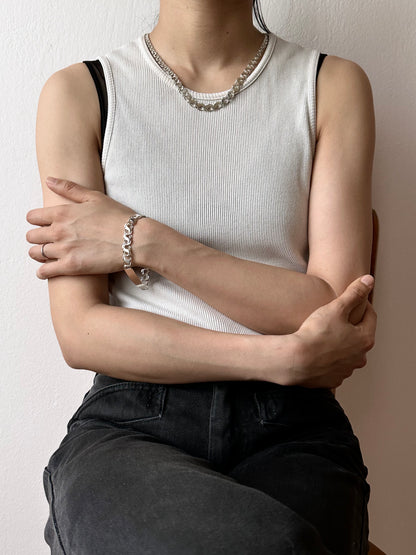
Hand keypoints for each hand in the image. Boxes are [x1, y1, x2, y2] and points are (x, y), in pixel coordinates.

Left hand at [26, 178, 143, 278]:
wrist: (135, 239)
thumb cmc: (119, 217)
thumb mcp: (95, 197)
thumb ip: (69, 188)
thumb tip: (49, 180)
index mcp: (63, 212)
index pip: (33, 217)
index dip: (36, 221)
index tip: (41, 224)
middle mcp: (59, 230)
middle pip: (32, 236)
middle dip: (36, 238)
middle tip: (44, 241)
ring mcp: (64, 249)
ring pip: (36, 253)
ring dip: (38, 254)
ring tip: (45, 256)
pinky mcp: (71, 267)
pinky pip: (45, 272)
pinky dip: (42, 272)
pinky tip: (45, 271)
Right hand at [282, 275, 376, 388]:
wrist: (295, 360)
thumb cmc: (316, 333)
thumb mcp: (336, 308)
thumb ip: (354, 293)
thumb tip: (369, 280)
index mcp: (365, 339)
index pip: (370, 316)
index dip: (361, 304)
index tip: (351, 299)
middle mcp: (360, 358)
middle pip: (359, 336)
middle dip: (350, 325)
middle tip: (335, 316)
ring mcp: (346, 371)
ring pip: (347, 352)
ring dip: (340, 343)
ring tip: (324, 334)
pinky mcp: (332, 380)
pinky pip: (334, 365)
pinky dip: (329, 358)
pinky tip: (317, 350)